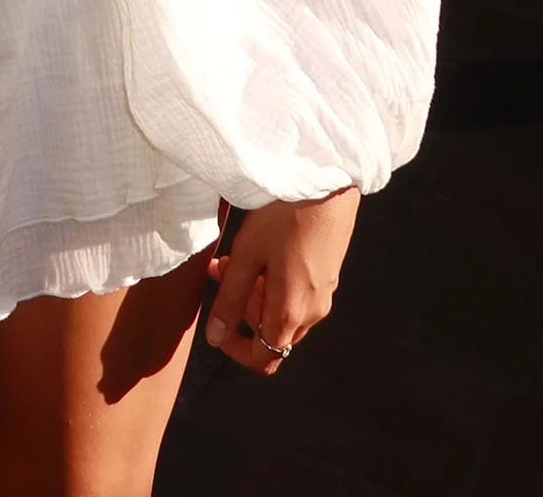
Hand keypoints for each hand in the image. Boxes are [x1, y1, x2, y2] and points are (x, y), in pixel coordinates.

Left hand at [204, 185, 359, 373]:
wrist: (328, 184)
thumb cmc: (285, 217)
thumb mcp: (247, 256)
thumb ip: (229, 299)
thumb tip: (214, 338)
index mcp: (291, 313)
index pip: (264, 357)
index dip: (236, 350)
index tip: (217, 326)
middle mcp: (313, 311)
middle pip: (273, 334)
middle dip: (243, 311)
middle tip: (223, 272)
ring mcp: (325, 294)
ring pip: (284, 312)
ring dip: (257, 294)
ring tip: (237, 256)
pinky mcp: (328, 274)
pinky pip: (298, 294)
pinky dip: (275, 283)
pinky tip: (262, 250)